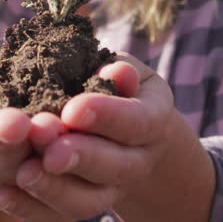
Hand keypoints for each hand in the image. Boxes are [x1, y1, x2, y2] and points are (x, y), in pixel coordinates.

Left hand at [0, 53, 175, 220]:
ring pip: (85, 200)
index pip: (135, 122)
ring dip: (52, 187)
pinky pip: (58, 216)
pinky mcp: (82, 202)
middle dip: (79, 157)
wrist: (129, 131)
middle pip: (113, 167)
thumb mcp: (130, 72)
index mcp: (152, 120)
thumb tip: (116, 72)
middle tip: (49, 146)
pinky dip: (30, 207)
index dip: (107, 116)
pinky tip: (5, 193)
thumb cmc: (121, 90)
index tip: (73, 109)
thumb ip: (122, 71)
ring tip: (25, 171)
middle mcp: (137, 160)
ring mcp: (111, 188)